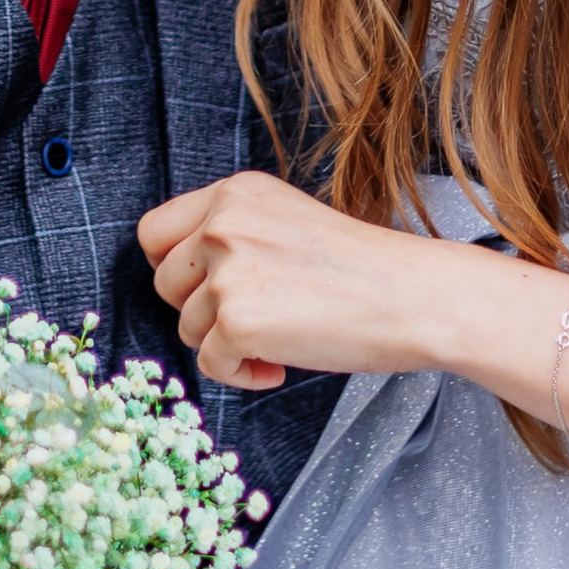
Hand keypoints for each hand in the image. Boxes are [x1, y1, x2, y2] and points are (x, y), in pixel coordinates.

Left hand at [138, 171, 444, 388]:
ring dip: (226, 345)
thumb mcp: (287, 221)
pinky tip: (281, 366)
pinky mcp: (237, 322)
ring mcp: (227, 273)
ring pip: (187, 327)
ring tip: (278, 342)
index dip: (173, 269)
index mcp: (235, 194)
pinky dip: (242, 375)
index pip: (154, 232)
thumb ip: (235, 234)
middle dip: (201, 312)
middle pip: (164, 284)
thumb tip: (184, 277)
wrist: (413, 297)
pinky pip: (210, 364)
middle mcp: (223, 224)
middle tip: (254, 320)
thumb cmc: (362, 269)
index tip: (205, 290)